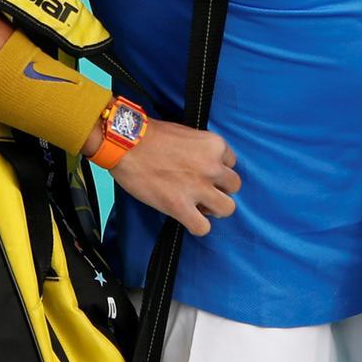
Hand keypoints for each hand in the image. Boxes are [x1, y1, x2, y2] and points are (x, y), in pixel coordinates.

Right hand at [109, 120, 241, 236]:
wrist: (127, 143)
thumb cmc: (152, 135)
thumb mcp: (188, 133)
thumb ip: (202, 149)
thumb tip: (203, 163)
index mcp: (214, 145)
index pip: (232, 163)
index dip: (218, 170)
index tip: (205, 172)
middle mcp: (212, 166)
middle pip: (234, 186)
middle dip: (220, 189)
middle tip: (203, 190)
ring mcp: (198, 188)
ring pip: (227, 208)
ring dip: (214, 209)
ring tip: (199, 206)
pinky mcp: (180, 206)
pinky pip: (203, 227)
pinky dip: (197, 226)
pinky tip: (187, 218)